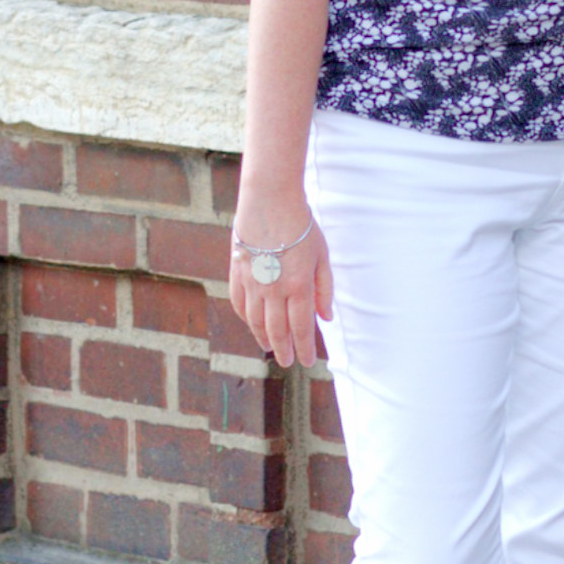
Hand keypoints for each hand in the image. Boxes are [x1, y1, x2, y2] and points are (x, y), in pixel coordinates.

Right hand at [229, 209, 333, 369]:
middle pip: (277, 330)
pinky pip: (239, 303)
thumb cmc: (301, 226)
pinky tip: (252, 324)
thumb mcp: (321, 256)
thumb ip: (324, 289)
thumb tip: (325, 318)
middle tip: (288, 361)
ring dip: (263, 338)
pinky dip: (246, 318)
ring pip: (256, 321)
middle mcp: (274, 290)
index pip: (302, 328)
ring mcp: (253, 283)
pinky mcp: (237, 273)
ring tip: (270, 347)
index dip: (305, 348)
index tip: (307, 362)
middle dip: (285, 349)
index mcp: (299, 287)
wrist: (269, 201)